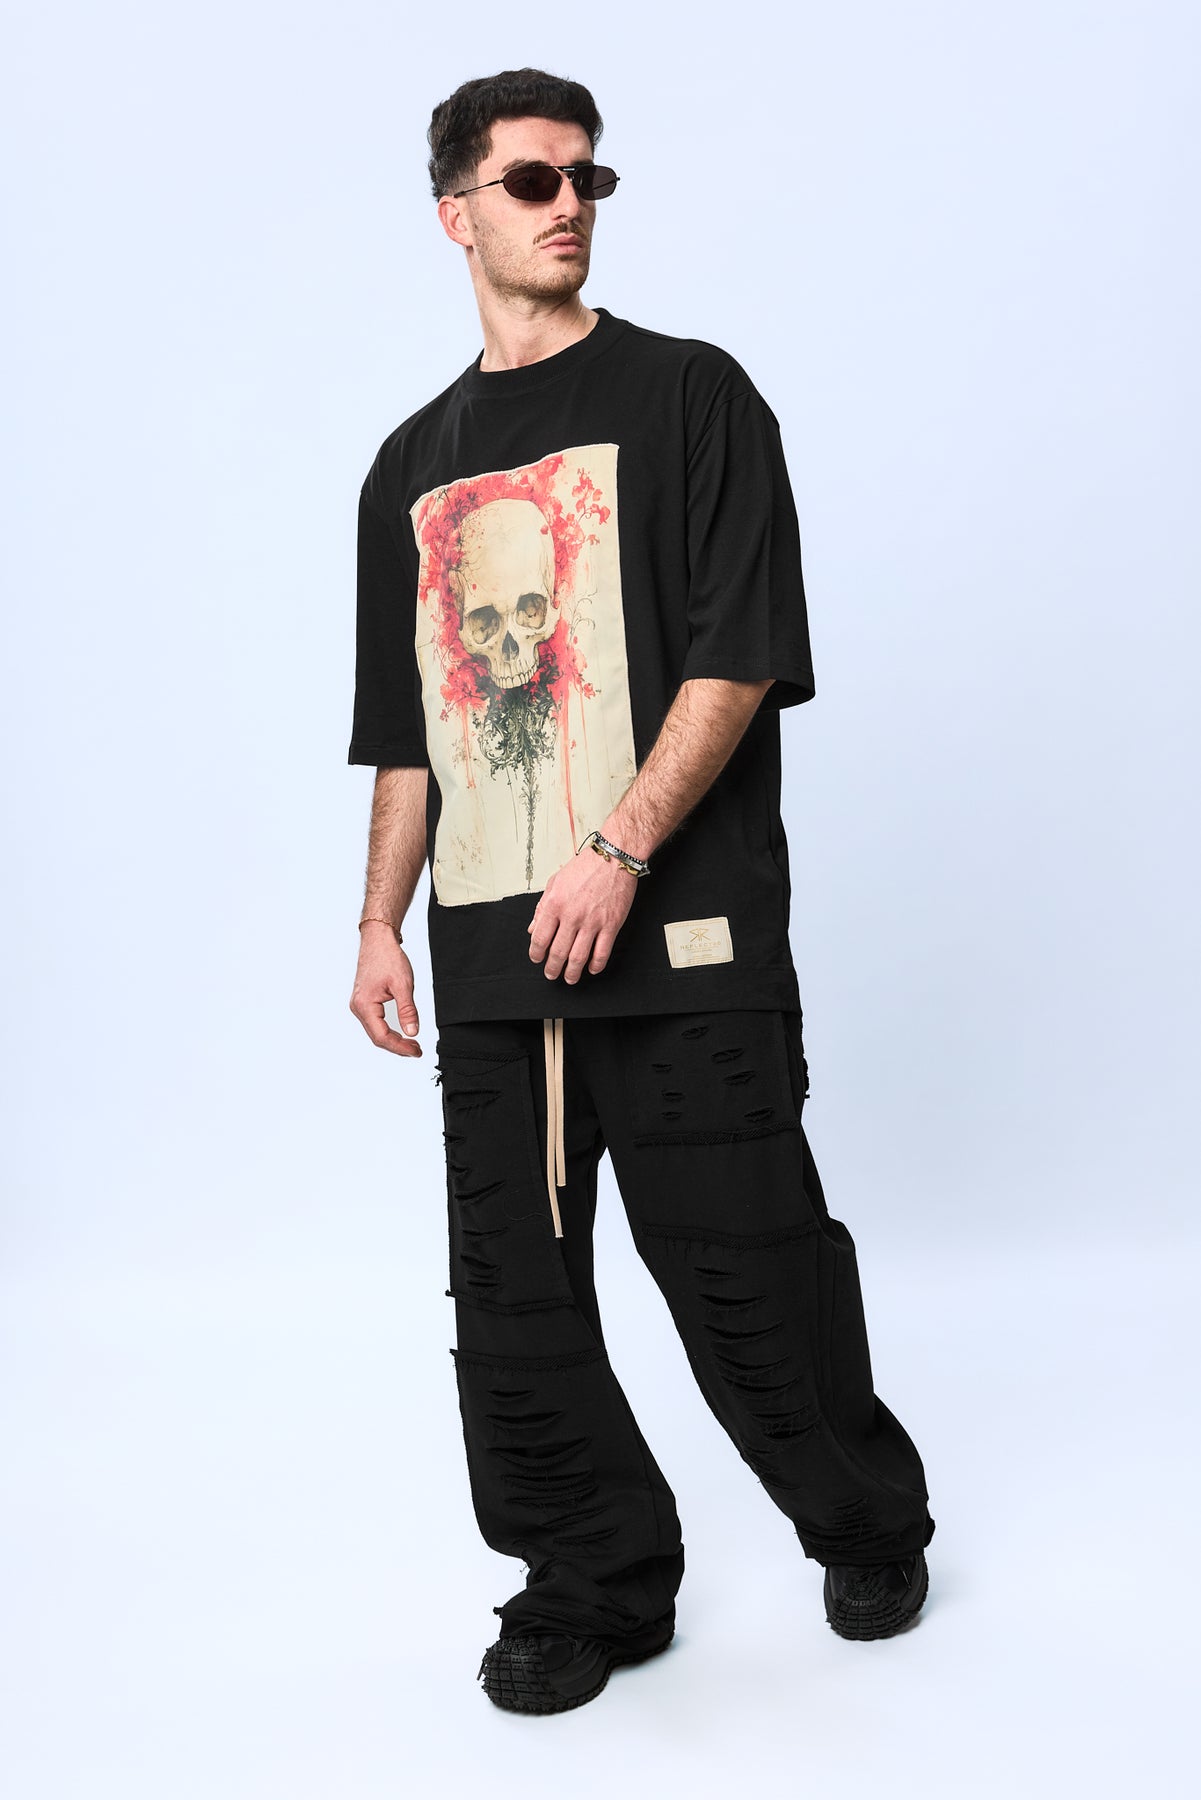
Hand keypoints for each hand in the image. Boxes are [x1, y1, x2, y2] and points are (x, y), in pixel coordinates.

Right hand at [349, 925, 421, 1056]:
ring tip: (412, 1044)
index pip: (382, 1037)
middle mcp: (357, 1007)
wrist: (378, 940)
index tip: (417, 1051)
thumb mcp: (403, 985)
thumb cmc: (388, 958)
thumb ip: (408, 1011)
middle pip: (377, 1037)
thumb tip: (412, 1032)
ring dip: (393, 1040)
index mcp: (364, 1006)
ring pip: (375, 1031)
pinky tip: (400, 1032)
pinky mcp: (364, 1001)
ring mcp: (359, 1005)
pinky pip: (375, 1023)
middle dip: (398, 1046)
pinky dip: (388, 1030)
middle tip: (417, 1050)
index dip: (400, 1047)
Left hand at [528, 844, 638, 982]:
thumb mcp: (555, 882)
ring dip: (572, 973)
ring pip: (578, 958)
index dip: (536, 954)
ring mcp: (592, 922)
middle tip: (551, 974)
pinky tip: (591, 969)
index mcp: (555, 904)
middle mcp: (572, 916)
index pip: (540, 938)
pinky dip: (595, 965)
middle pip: (558, 953)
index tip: (537, 958)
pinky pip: (602, 953)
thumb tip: (534, 928)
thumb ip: (542, 907)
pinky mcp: (611, 925)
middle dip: (552, 968)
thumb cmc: (586, 867)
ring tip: (570, 978)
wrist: (614, 858)